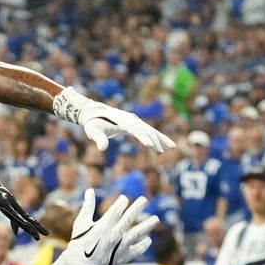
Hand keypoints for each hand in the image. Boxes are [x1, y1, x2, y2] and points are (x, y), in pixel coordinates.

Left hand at [0, 156, 46, 238]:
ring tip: (38, 234)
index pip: (17, 217)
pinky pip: (15, 212)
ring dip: (30, 223)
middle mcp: (9, 200)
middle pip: (25, 215)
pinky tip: (15, 230)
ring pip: (22, 214)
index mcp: (3, 201)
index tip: (35, 234)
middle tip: (46, 234)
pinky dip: (18, 221)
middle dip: (35, 226)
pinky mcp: (6, 200)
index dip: (26, 227)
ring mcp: (9, 200)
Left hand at [52, 87, 175, 153]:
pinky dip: (158, 138)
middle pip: (146, 129)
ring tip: (171, 148)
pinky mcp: (136, 125)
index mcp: (122, 120)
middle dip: (155, 140)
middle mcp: (131, 119)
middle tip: (161, 152)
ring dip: (161, 139)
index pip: (135, 129)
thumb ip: (98, 138)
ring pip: (151, 130)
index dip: (143, 137)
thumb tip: (102, 148)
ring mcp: (135, 121)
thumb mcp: (93, 130)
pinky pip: (149, 131)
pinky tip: (165, 147)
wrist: (95, 112)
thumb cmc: (93, 123)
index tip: (150, 145)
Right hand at [71, 191, 158, 264]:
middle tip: (144, 199)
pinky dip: (144, 244)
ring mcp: (120, 246)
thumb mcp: (81, 223)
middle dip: (138, 207)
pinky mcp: (123, 257)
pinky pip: (138, 249)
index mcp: (103, 225)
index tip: (124, 199)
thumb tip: (90, 191)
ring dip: (148, 225)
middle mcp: (113, 235)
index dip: (122, 202)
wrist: (81, 264)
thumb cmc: (80, 241)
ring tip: (156, 219)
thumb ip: (88, 206)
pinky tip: (148, 239)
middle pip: (129, 218)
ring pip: (138, 233)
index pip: (116, 210)